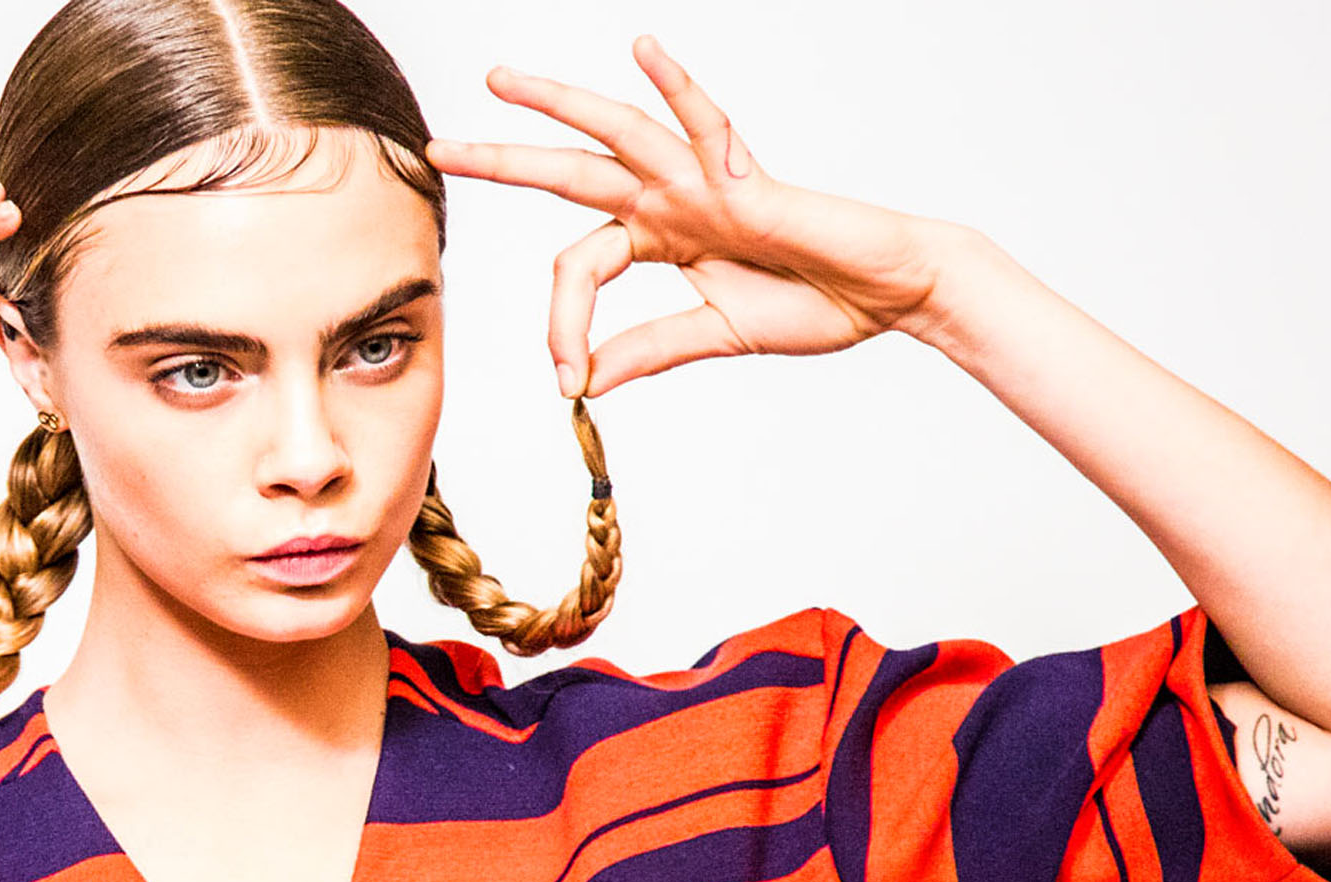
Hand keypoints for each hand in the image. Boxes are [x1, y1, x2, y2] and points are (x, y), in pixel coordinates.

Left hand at [430, 38, 954, 396]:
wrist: (890, 293)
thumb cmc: (816, 303)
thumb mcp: (715, 336)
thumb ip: (651, 350)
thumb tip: (585, 382)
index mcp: (661, 239)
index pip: (579, 268)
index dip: (560, 322)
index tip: (564, 378)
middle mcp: (672, 201)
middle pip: (571, 176)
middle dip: (505, 162)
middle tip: (441, 149)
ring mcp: (705, 182)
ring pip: (619, 134)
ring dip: (561, 105)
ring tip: (503, 82)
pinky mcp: (747, 178)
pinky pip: (708, 122)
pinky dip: (677, 85)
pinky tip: (642, 49)